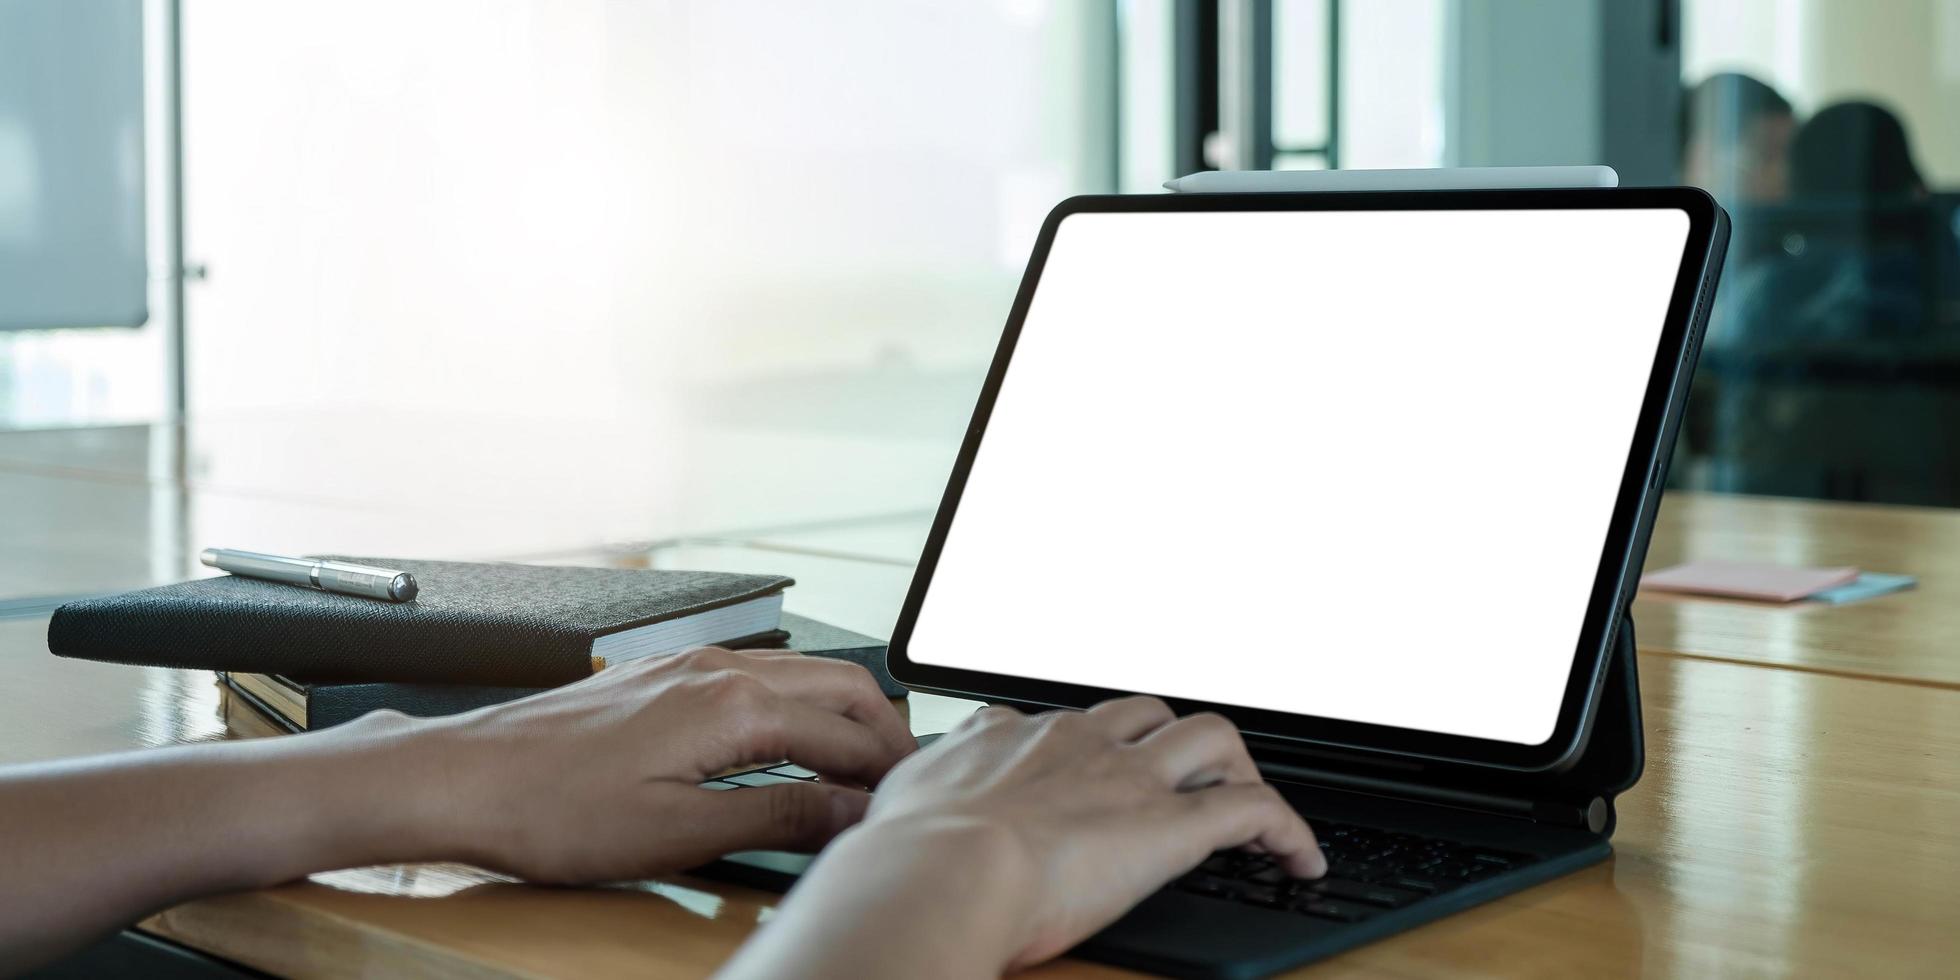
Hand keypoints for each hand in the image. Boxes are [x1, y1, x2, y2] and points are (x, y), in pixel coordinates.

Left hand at [416, 646, 915, 882]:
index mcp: (732, 705)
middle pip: (839, 686)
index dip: (887, 774)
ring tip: (861, 767)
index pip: (846, 734)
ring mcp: (689, 666)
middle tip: (905, 782)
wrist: (466, 777)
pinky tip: (790, 744)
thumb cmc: (553, 809)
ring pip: (801, 675)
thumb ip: (775, 815)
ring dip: (842, 716)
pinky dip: (798, 708)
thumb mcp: (678, 832)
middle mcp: (718, 670)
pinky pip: (760, 678)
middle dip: (883, 731)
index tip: (910, 807)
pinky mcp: (663, 677)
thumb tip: (848, 811)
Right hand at [721, 696, 1323, 978]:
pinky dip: (1288, 830)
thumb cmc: (908, 853)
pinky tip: (1301, 858)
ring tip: (1248, 805)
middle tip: (1186, 777)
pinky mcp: (1170, 827)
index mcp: (1015, 736)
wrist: (934, 873)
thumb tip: (915, 778)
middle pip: (1150, 712)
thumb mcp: (905, 796)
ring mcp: (1128, 779)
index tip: (1103, 759)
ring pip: (1213, 739)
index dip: (1097, 739)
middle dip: (1174, 739)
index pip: (1071, 718)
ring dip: (1238, 768)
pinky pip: (1254, 811)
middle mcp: (1078, 741)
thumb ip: (926, 781)